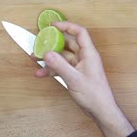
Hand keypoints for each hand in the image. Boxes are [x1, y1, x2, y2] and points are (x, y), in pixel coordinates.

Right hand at [33, 22, 133, 136]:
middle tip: (40, 42)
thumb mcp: (74, 79)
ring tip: (35, 58)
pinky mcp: (76, 74)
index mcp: (89, 53)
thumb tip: (47, 53)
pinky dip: (51, 69)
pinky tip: (41, 73)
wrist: (100, 110)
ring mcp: (80, 66)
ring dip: (49, 57)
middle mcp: (85, 57)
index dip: (67, 26)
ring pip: (62, 56)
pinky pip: (61, 67)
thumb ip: (59, 65)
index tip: (53, 25)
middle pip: (68, 43)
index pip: (79, 32)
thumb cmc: (94, 95)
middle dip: (53, 42)